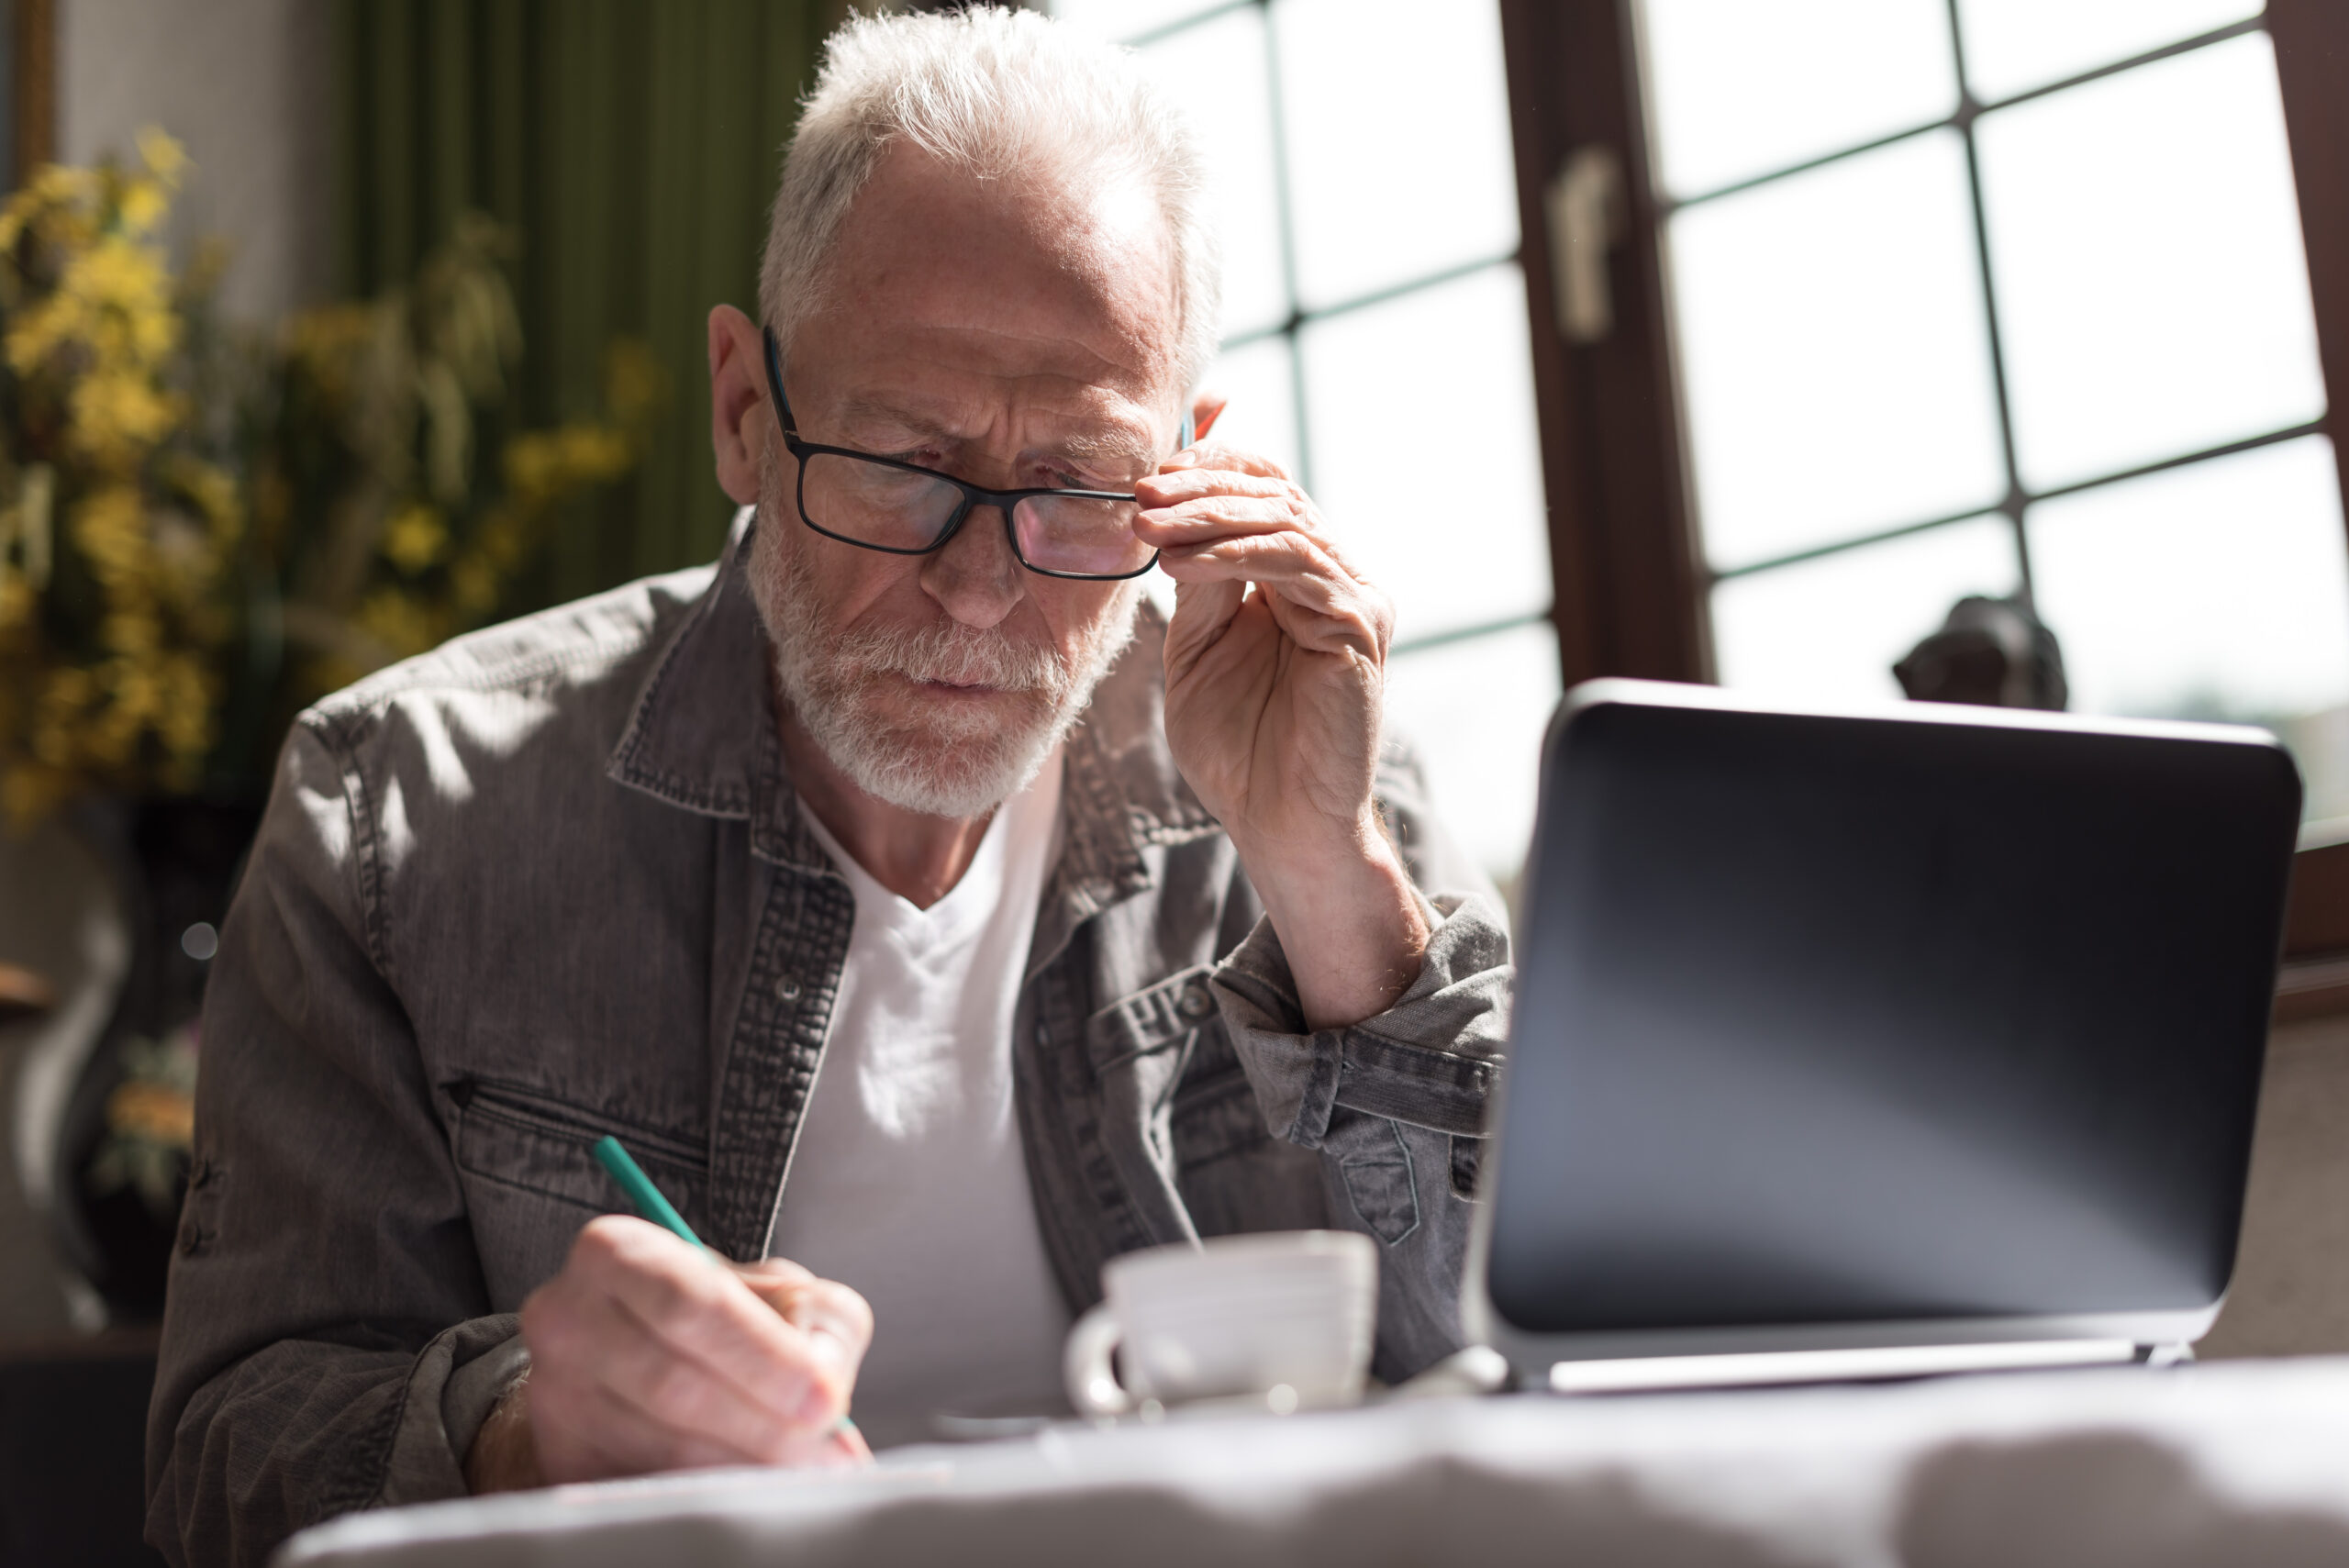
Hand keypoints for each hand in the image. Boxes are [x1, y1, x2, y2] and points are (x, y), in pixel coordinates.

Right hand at [478, 1216, 872, 1488]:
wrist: (638, 1350)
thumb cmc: (720, 1313)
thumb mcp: (780, 1292)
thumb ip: (818, 1326)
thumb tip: (828, 1399)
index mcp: (617, 1252)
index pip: (690, 1305)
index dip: (762, 1358)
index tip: (823, 1399)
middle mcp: (566, 1316)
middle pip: (670, 1383)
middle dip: (760, 1422)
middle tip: (823, 1448)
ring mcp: (553, 1391)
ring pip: (658, 1443)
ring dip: (741, 1463)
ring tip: (801, 1468)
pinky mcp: (561, 1454)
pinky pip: (642, 1481)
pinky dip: (707, 1487)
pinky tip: (749, 1479)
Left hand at [1136, 443, 1428, 1027]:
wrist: (1280, 824)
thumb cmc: (1238, 748)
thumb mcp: (1198, 647)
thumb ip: (1196, 582)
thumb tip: (1167, 510)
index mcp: (1302, 576)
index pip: (1267, 487)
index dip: (1212, 466)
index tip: (1146, 474)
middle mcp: (1338, 579)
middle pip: (1276, 493)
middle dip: (1201, 487)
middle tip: (1139, 493)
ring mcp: (1356, 600)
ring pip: (1284, 522)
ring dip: (1207, 516)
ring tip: (1147, 523)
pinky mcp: (1360, 628)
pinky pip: (1294, 568)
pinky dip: (1231, 557)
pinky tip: (1179, 562)